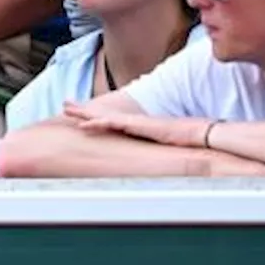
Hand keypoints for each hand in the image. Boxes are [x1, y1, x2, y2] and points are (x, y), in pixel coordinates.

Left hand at [64, 102, 211, 147]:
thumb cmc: (186, 140)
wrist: (200, 133)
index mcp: (137, 126)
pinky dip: (98, 124)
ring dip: (85, 114)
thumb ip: (156, 147)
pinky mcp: (138, 125)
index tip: (80, 116)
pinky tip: (85, 125)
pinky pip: (114, 124)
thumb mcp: (165, 143)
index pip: (111, 120)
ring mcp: (135, 122)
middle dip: (83, 109)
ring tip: (67, 110)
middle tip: (64, 105)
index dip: (95, 117)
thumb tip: (153, 160)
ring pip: (103, 116)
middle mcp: (133, 121)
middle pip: (102, 114)